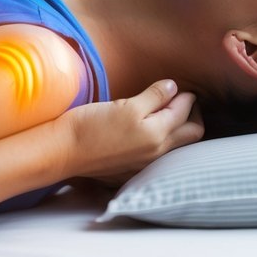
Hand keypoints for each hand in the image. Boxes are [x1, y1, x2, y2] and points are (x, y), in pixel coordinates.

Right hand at [59, 80, 202, 183]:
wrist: (64, 152)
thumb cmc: (91, 125)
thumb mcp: (125, 105)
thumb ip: (153, 97)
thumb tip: (173, 88)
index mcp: (158, 134)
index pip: (185, 112)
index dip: (185, 96)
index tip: (180, 87)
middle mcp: (157, 152)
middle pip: (193, 133)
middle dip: (193, 114)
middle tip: (182, 100)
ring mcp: (146, 163)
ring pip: (178, 145)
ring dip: (180, 128)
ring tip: (168, 113)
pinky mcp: (133, 169)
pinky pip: (161, 155)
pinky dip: (164, 141)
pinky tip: (151, 133)